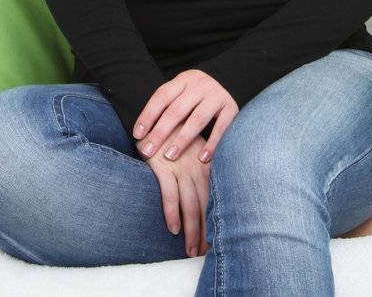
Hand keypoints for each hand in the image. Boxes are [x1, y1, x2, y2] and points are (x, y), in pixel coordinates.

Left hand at [132, 69, 237, 166]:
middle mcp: (199, 85)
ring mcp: (216, 95)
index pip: (161, 97)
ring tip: (170, 156)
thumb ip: (167, 106)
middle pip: (176, 110)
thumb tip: (141, 133)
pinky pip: (221, 128)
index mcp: (183, 80)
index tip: (137, 135)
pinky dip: (211, 144)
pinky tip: (202, 159)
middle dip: (160, 132)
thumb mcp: (182, 91)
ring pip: (197, 120)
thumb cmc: (198, 94)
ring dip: (182, 140)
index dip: (148, 115)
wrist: (232, 79)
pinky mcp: (231, 107)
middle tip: (148, 151)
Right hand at [144, 131, 211, 256]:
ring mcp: (181, 168)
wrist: (156, 117)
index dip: (215, 223)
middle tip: (204, 254)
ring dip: (191, 230)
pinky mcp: (163, 167)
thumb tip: (209, 199)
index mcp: (207, 166)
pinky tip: (173, 229)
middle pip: (205, 207)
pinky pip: (169, 194)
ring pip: (189, 205)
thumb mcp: (194, 152)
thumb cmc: (175, 137)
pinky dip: (171, 212)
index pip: (215, 200)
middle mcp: (197, 169)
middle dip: (205, 233)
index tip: (215, 243)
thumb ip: (203, 172)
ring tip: (191, 250)